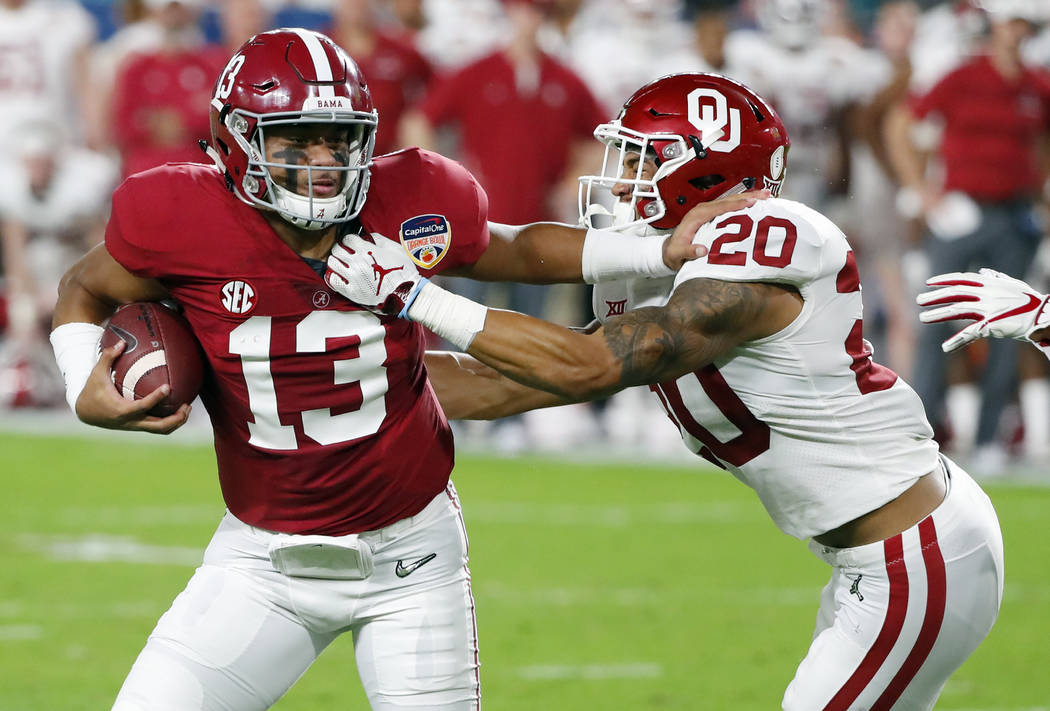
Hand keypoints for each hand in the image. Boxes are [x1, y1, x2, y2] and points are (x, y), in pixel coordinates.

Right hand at [75, 340, 190, 433]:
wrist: (85, 413)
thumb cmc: (92, 391)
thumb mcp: (96, 374)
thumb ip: (107, 357)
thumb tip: (121, 342)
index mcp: (121, 410)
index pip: (142, 406)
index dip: (156, 398)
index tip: (167, 387)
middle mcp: (130, 422)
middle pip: (158, 426)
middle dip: (175, 418)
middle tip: (186, 404)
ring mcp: (135, 426)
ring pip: (161, 430)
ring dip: (176, 422)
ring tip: (187, 408)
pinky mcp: (138, 426)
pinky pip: (157, 427)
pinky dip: (170, 421)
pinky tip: (178, 409)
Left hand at [326, 232, 422, 315]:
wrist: (406, 294)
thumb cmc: (403, 273)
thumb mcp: (395, 249)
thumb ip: (379, 240)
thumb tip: (369, 237)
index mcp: (367, 250)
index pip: (348, 239)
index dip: (349, 240)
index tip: (351, 243)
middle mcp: (357, 262)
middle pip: (337, 249)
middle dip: (340, 248)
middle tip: (344, 252)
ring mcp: (353, 278)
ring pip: (333, 263)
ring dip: (335, 261)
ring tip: (340, 263)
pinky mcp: (351, 291)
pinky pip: (333, 281)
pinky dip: (333, 276)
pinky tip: (339, 276)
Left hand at [662, 189, 769, 269]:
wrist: (669, 251)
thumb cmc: (673, 252)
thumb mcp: (677, 254)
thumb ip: (688, 251)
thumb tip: (702, 250)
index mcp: (696, 216)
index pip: (719, 207)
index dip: (736, 204)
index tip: (751, 202)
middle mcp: (703, 210)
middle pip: (729, 200)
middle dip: (748, 196)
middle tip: (765, 195)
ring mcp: (708, 211)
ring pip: (731, 201)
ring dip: (749, 197)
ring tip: (766, 195)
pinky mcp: (713, 215)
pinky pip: (730, 206)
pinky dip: (744, 203)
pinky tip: (756, 203)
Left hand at [916, 268, 1049, 351]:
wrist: (1045, 315)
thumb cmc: (1031, 301)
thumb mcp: (1013, 285)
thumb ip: (997, 278)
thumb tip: (984, 272)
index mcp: (990, 283)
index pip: (962, 279)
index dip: (944, 280)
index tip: (929, 282)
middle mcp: (987, 294)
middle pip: (954, 293)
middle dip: (935, 296)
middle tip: (918, 300)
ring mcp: (988, 309)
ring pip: (957, 310)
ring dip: (938, 314)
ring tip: (922, 318)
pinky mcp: (992, 325)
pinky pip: (970, 334)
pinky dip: (957, 341)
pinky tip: (945, 348)